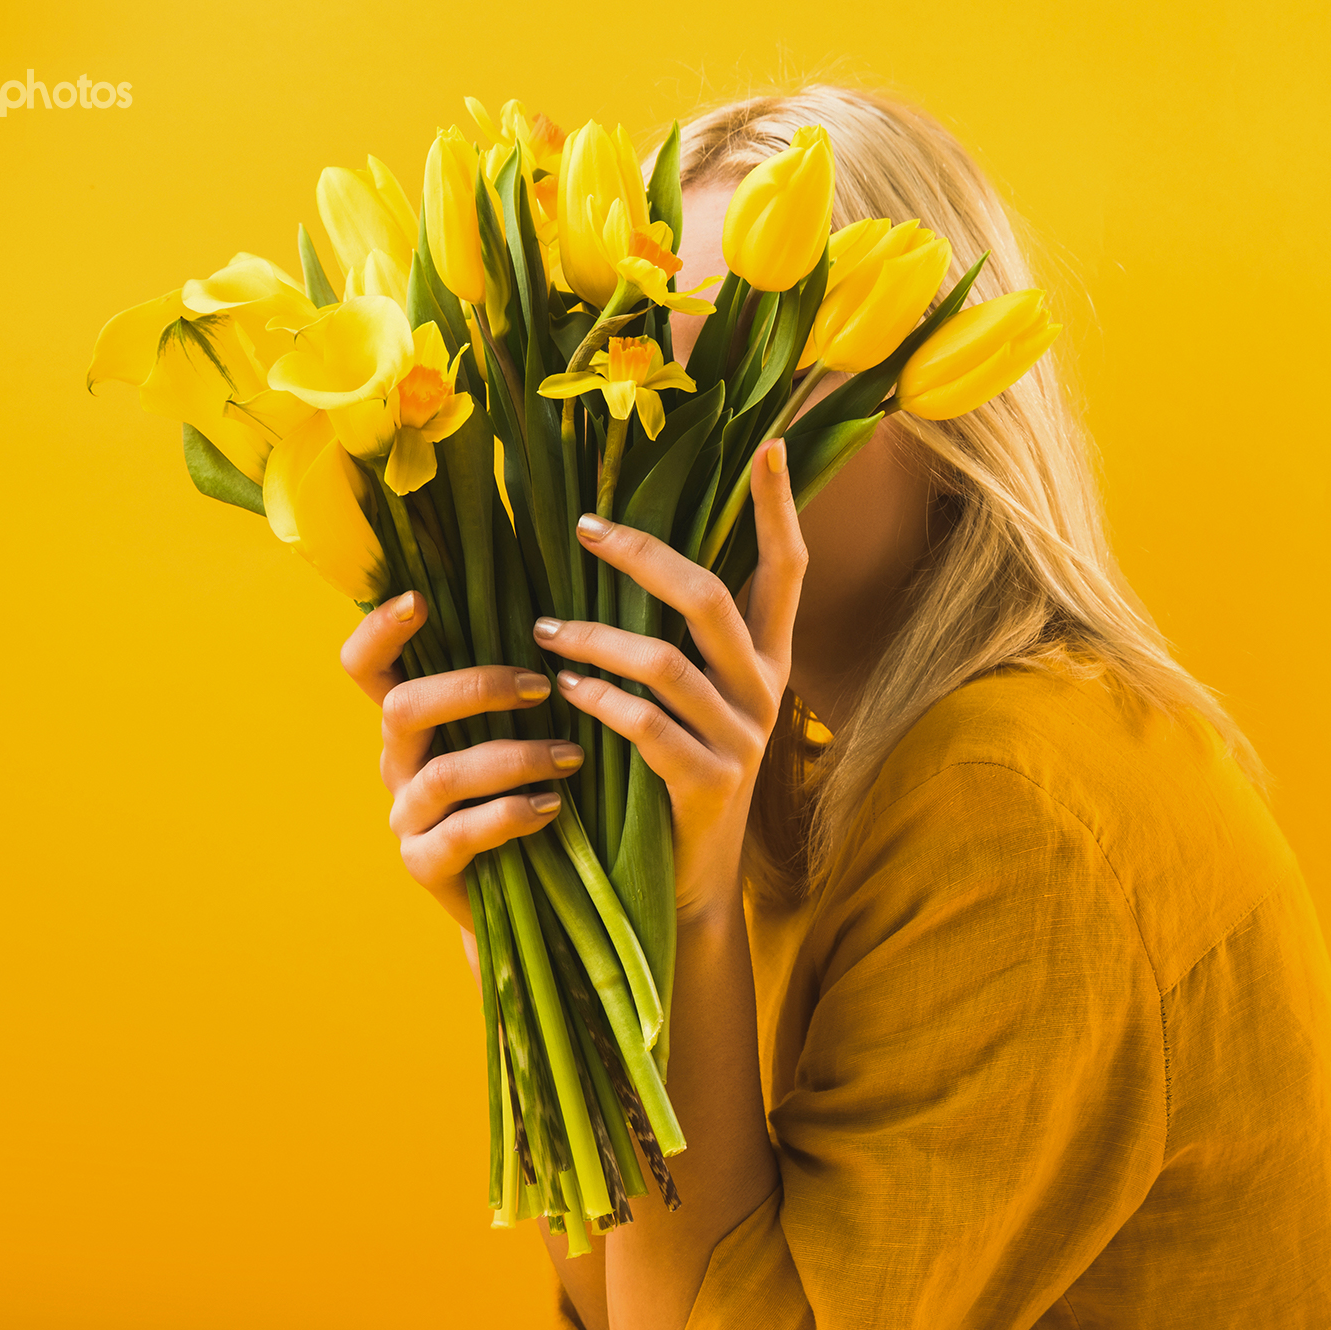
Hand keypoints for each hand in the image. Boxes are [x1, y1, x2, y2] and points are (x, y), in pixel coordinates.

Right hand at [338, 593, 584, 930]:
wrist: (528, 893)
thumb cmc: (526, 789)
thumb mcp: (514, 733)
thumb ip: (515, 688)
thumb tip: (556, 621)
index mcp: (411, 721)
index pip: (365, 666)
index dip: (377, 630)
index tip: (418, 599)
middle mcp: (397, 762)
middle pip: (404, 708)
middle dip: (474, 688)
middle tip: (542, 687)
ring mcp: (406, 815)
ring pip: (442, 773)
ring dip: (513, 758)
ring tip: (571, 758)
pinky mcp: (425, 864)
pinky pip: (458, 834)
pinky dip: (509, 815)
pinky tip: (552, 806)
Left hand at [542, 439, 806, 921]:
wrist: (690, 884)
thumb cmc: (673, 776)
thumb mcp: (690, 702)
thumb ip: (674, 638)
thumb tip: (618, 555)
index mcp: (768, 660)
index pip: (787, 570)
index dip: (778, 508)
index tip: (766, 443)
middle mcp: (766, 691)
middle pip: (712, 599)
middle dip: (644, 557)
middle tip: (582, 531)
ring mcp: (742, 740)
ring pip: (669, 663)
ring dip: (596, 640)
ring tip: (543, 630)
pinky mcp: (708, 786)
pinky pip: (648, 728)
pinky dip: (601, 703)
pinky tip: (563, 692)